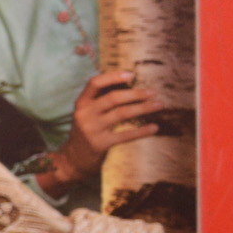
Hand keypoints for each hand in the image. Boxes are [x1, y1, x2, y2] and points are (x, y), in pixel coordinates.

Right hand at [38, 70, 159, 193]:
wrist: (73, 158)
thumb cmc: (86, 130)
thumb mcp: (86, 113)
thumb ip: (100, 99)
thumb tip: (127, 84)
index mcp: (81, 103)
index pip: (95, 83)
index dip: (113, 76)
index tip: (131, 74)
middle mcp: (85, 114)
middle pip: (113, 98)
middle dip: (135, 94)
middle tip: (153, 93)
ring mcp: (92, 129)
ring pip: (121, 114)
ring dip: (143, 108)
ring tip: (159, 104)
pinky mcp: (101, 144)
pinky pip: (125, 135)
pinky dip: (142, 131)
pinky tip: (154, 127)